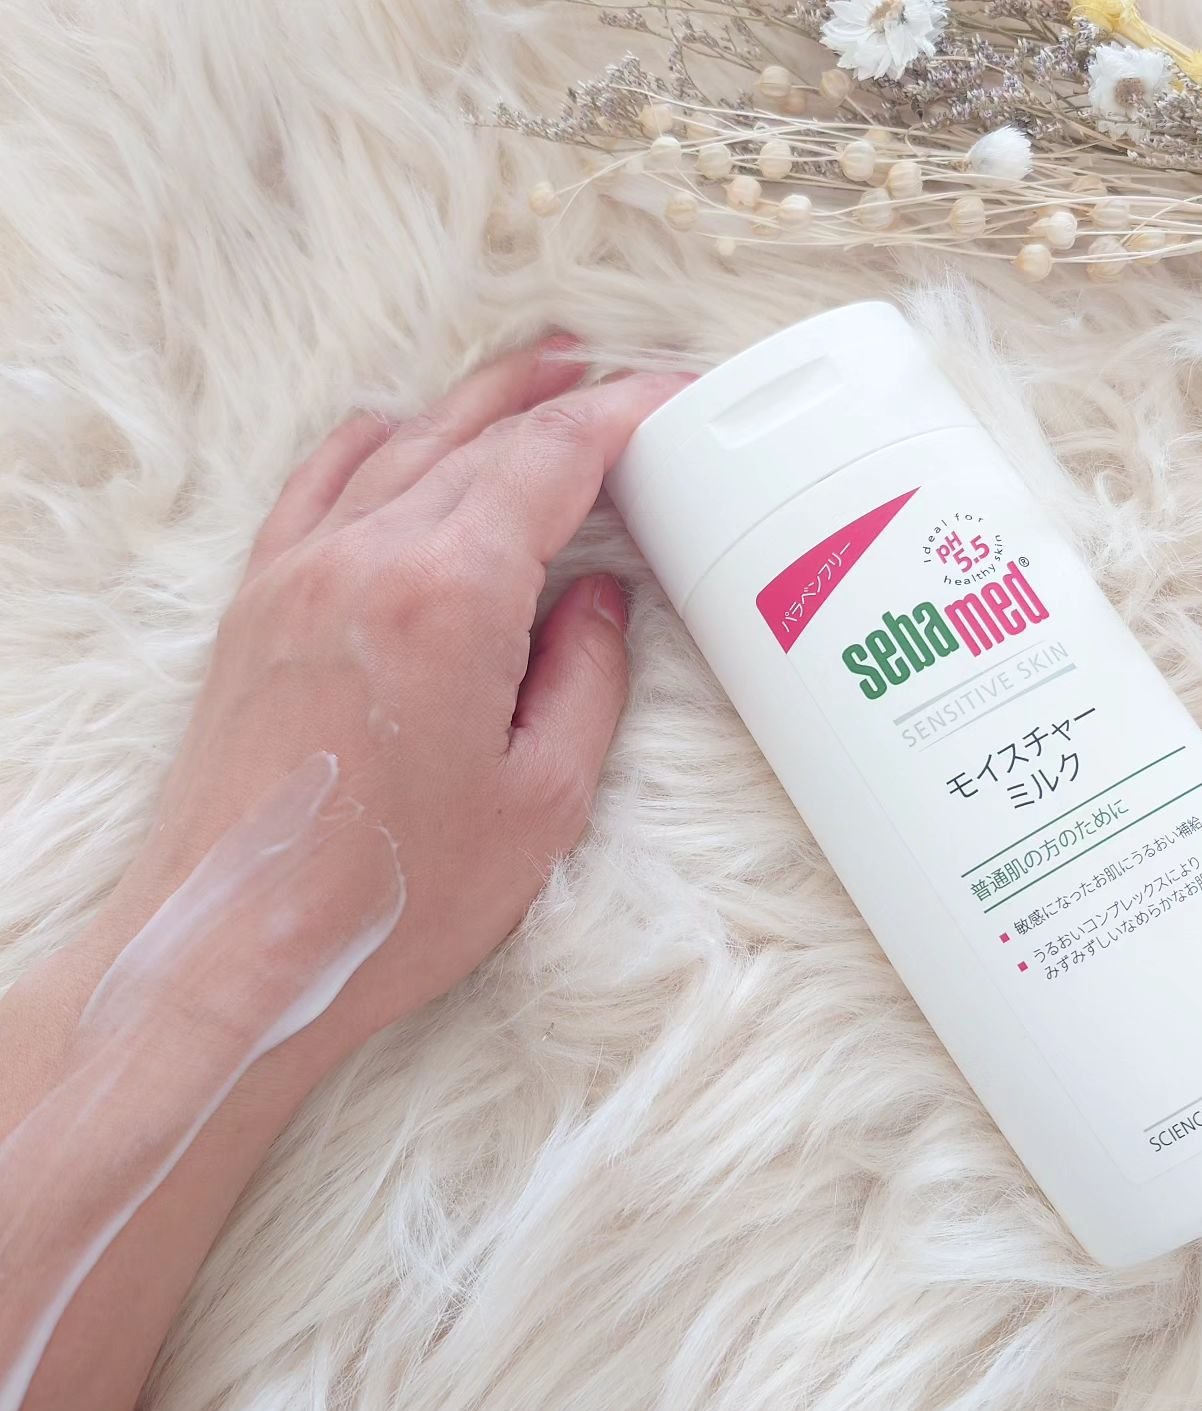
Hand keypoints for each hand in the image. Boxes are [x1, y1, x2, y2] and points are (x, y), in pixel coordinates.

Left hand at [90, 340, 689, 1067]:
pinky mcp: (259, 601)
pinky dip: (379, 440)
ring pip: (404, 442)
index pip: (552, 458)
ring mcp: (300, 570)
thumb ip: (586, 679)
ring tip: (537, 377)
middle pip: (481, 434)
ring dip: (478, 402)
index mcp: (450, 594)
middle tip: (618, 374)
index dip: (622, 413)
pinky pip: (322, 481)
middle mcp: (366, 555)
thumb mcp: (543, 800)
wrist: (236, 950)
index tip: (668, 394)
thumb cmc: (392, 898)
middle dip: (560, 395)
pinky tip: (406, 433)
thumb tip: (594, 601)